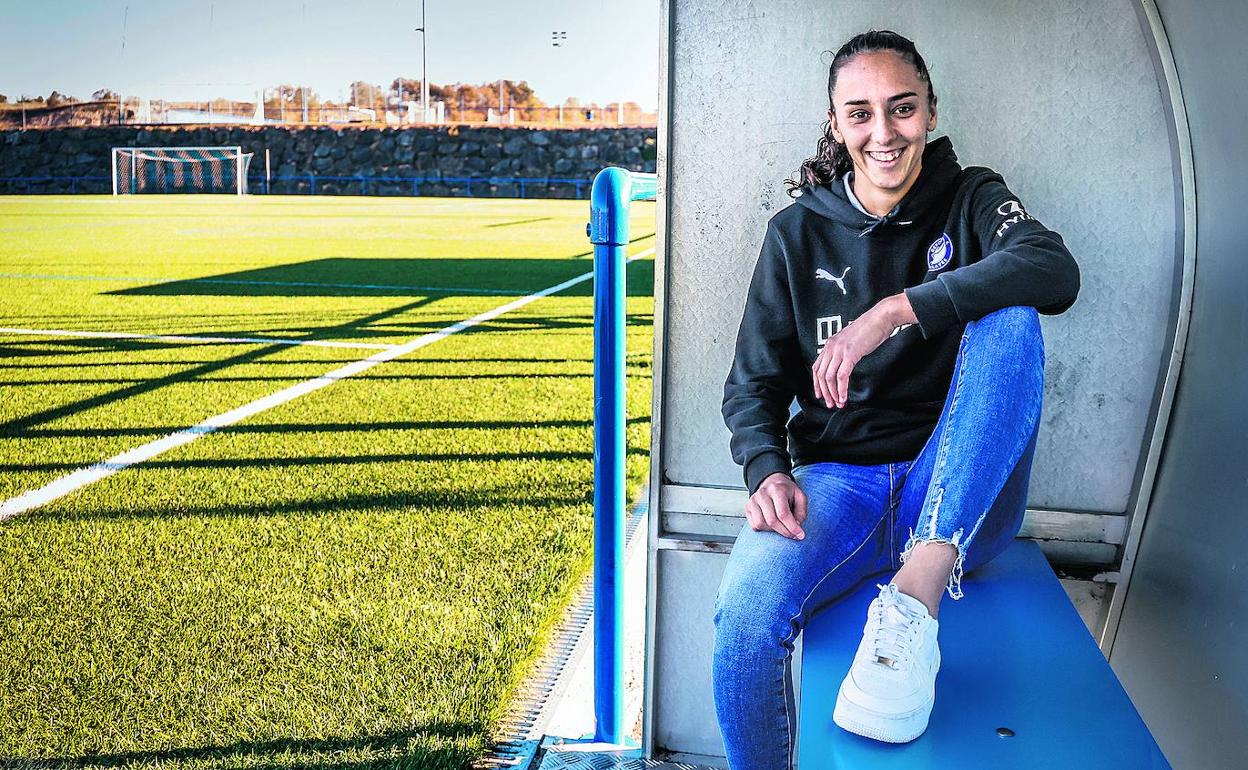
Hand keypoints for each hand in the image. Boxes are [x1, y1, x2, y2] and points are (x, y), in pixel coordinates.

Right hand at [746, 472, 807, 539]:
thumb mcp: (800, 497)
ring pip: (761, 524)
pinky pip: (754, 525)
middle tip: (793, 535)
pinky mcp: (748, 507)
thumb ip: (801, 512)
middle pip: (772, 521)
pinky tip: (772, 524)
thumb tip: (795, 525)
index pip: (783, 513)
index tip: (800, 535)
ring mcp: (753, 501)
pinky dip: (764, 529)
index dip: (792, 527)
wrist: (772, 482)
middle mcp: (762, 494)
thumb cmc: (786, 491)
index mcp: (777, 490)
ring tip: (781, 526)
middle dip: (784, 532)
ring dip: (773, 531)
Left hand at [812, 293, 915, 408]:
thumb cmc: (869, 329)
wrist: (880, 318)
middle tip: (830, 404)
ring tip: (838, 403)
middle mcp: (831, 347)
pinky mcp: (850, 354)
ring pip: (829, 377)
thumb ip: (843, 351)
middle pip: (821, 375)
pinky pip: (841, 376)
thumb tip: (842, 365)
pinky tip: (844, 397)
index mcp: (830, 344)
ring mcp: (840, 350)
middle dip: (825, 392)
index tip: (821, 395)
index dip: (817, 383)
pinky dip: (842, 389)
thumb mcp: (850, 341)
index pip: (816, 367)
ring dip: (833, 393)